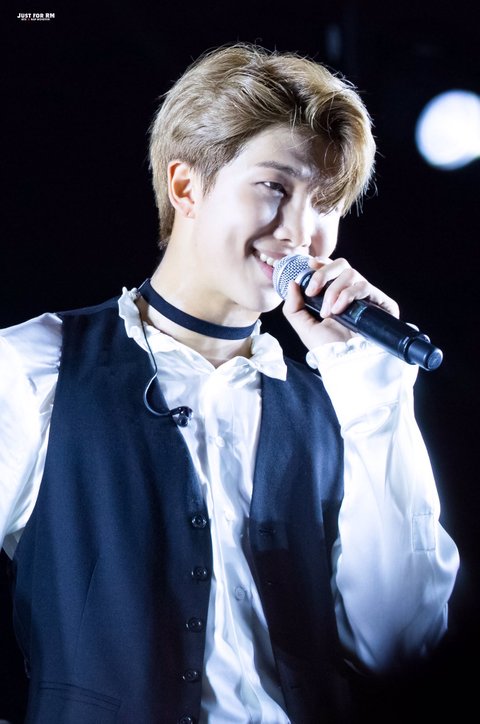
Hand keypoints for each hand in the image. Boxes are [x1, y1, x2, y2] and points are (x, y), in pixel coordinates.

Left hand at [282, 256, 399, 350]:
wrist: (347, 362)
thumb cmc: (328, 348)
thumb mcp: (304, 328)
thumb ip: (293, 306)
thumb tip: (293, 283)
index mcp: (334, 295)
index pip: (331, 269)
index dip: (321, 264)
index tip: (310, 266)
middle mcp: (351, 292)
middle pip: (341, 264)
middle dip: (323, 275)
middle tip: (312, 292)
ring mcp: (366, 296)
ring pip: (351, 273)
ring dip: (334, 291)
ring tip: (328, 312)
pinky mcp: (381, 302)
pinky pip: (365, 286)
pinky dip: (348, 295)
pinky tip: (340, 311)